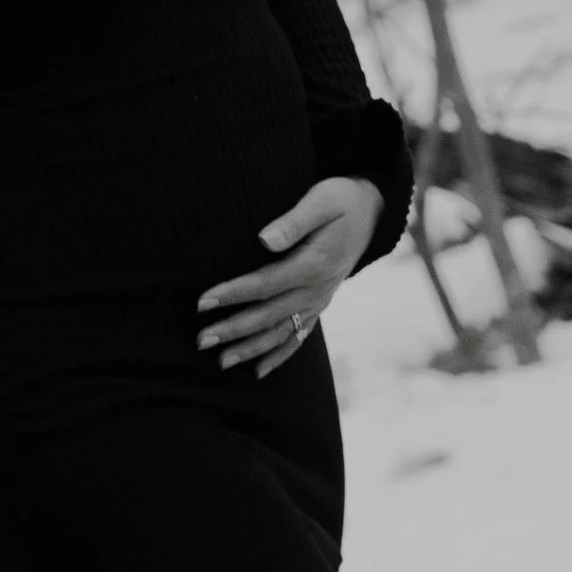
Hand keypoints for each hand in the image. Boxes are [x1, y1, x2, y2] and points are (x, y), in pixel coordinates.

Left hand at [196, 176, 383, 378]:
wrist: (371, 212)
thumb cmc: (341, 200)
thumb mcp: (321, 201)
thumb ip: (294, 222)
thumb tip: (264, 240)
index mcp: (314, 264)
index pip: (265, 284)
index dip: (232, 294)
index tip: (202, 303)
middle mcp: (316, 289)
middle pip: (269, 315)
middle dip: (234, 330)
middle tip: (201, 341)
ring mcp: (319, 300)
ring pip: (282, 332)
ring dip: (251, 349)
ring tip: (221, 363)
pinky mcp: (319, 304)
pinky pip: (300, 336)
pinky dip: (279, 355)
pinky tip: (258, 371)